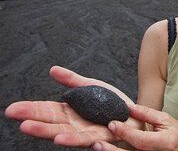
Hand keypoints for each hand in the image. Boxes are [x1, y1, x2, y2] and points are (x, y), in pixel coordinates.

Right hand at [5, 66, 142, 146]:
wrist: (133, 114)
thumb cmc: (111, 103)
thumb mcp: (90, 86)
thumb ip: (72, 80)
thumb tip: (53, 70)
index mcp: (70, 111)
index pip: (47, 109)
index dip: (30, 108)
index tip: (13, 108)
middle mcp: (75, 123)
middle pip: (50, 121)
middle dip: (32, 117)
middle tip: (13, 113)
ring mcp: (86, 131)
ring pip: (62, 132)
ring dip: (45, 130)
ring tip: (28, 127)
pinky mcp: (100, 136)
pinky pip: (84, 139)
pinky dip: (71, 139)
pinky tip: (59, 138)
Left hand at [90, 104, 177, 150]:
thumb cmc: (176, 134)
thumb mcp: (166, 120)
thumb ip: (147, 114)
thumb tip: (129, 106)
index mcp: (164, 142)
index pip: (141, 139)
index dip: (125, 132)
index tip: (112, 124)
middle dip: (112, 149)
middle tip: (96, 142)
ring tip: (97, 146)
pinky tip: (107, 149)